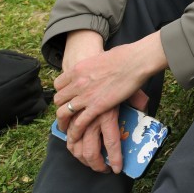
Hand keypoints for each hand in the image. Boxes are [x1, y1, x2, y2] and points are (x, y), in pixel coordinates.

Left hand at [54, 32, 166, 170]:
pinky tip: (76, 136)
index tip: (68, 95)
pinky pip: (79, 123)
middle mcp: (77, 83)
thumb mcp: (102, 57)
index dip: (62, 91)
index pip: (59, 84)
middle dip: (62, 107)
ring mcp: (85, 96)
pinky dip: (75, 131)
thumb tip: (103, 66)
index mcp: (77, 69)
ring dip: (63, 122)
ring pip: (63, 113)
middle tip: (67, 112)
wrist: (134, 61)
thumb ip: (96, 64)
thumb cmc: (125, 56)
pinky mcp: (96, 107)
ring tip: (66, 128)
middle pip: (59, 99)